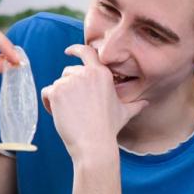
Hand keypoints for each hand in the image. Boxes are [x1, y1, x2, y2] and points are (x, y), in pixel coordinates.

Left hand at [40, 45, 147, 159]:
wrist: (94, 143)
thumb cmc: (109, 129)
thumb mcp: (124, 113)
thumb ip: (135, 105)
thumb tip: (146, 103)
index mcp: (102, 74)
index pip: (87, 53)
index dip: (76, 49)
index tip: (68, 51)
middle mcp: (85, 73)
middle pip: (68, 72)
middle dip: (68, 86)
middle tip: (74, 107)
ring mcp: (70, 81)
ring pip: (57, 84)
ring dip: (59, 97)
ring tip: (69, 114)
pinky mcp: (57, 91)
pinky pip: (47, 92)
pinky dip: (49, 103)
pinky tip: (58, 115)